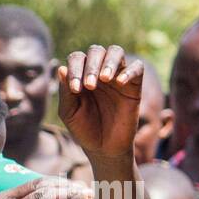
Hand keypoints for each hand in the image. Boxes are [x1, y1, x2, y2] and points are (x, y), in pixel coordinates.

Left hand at [57, 45, 143, 159]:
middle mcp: (98, 72)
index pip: (77, 58)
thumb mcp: (70, 112)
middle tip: (89, 85)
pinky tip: (119, 83)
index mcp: (80, 76)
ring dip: (109, 61)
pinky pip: (137, 68)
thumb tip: (61, 68)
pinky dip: (129, 71)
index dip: (75, 69)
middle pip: (96, 51)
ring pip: (116, 52)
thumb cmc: (84, 129)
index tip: (75, 89)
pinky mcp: (134, 85)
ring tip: (104, 78)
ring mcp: (117, 76)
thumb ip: (66, 92)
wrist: (104, 148)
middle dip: (91, 65)